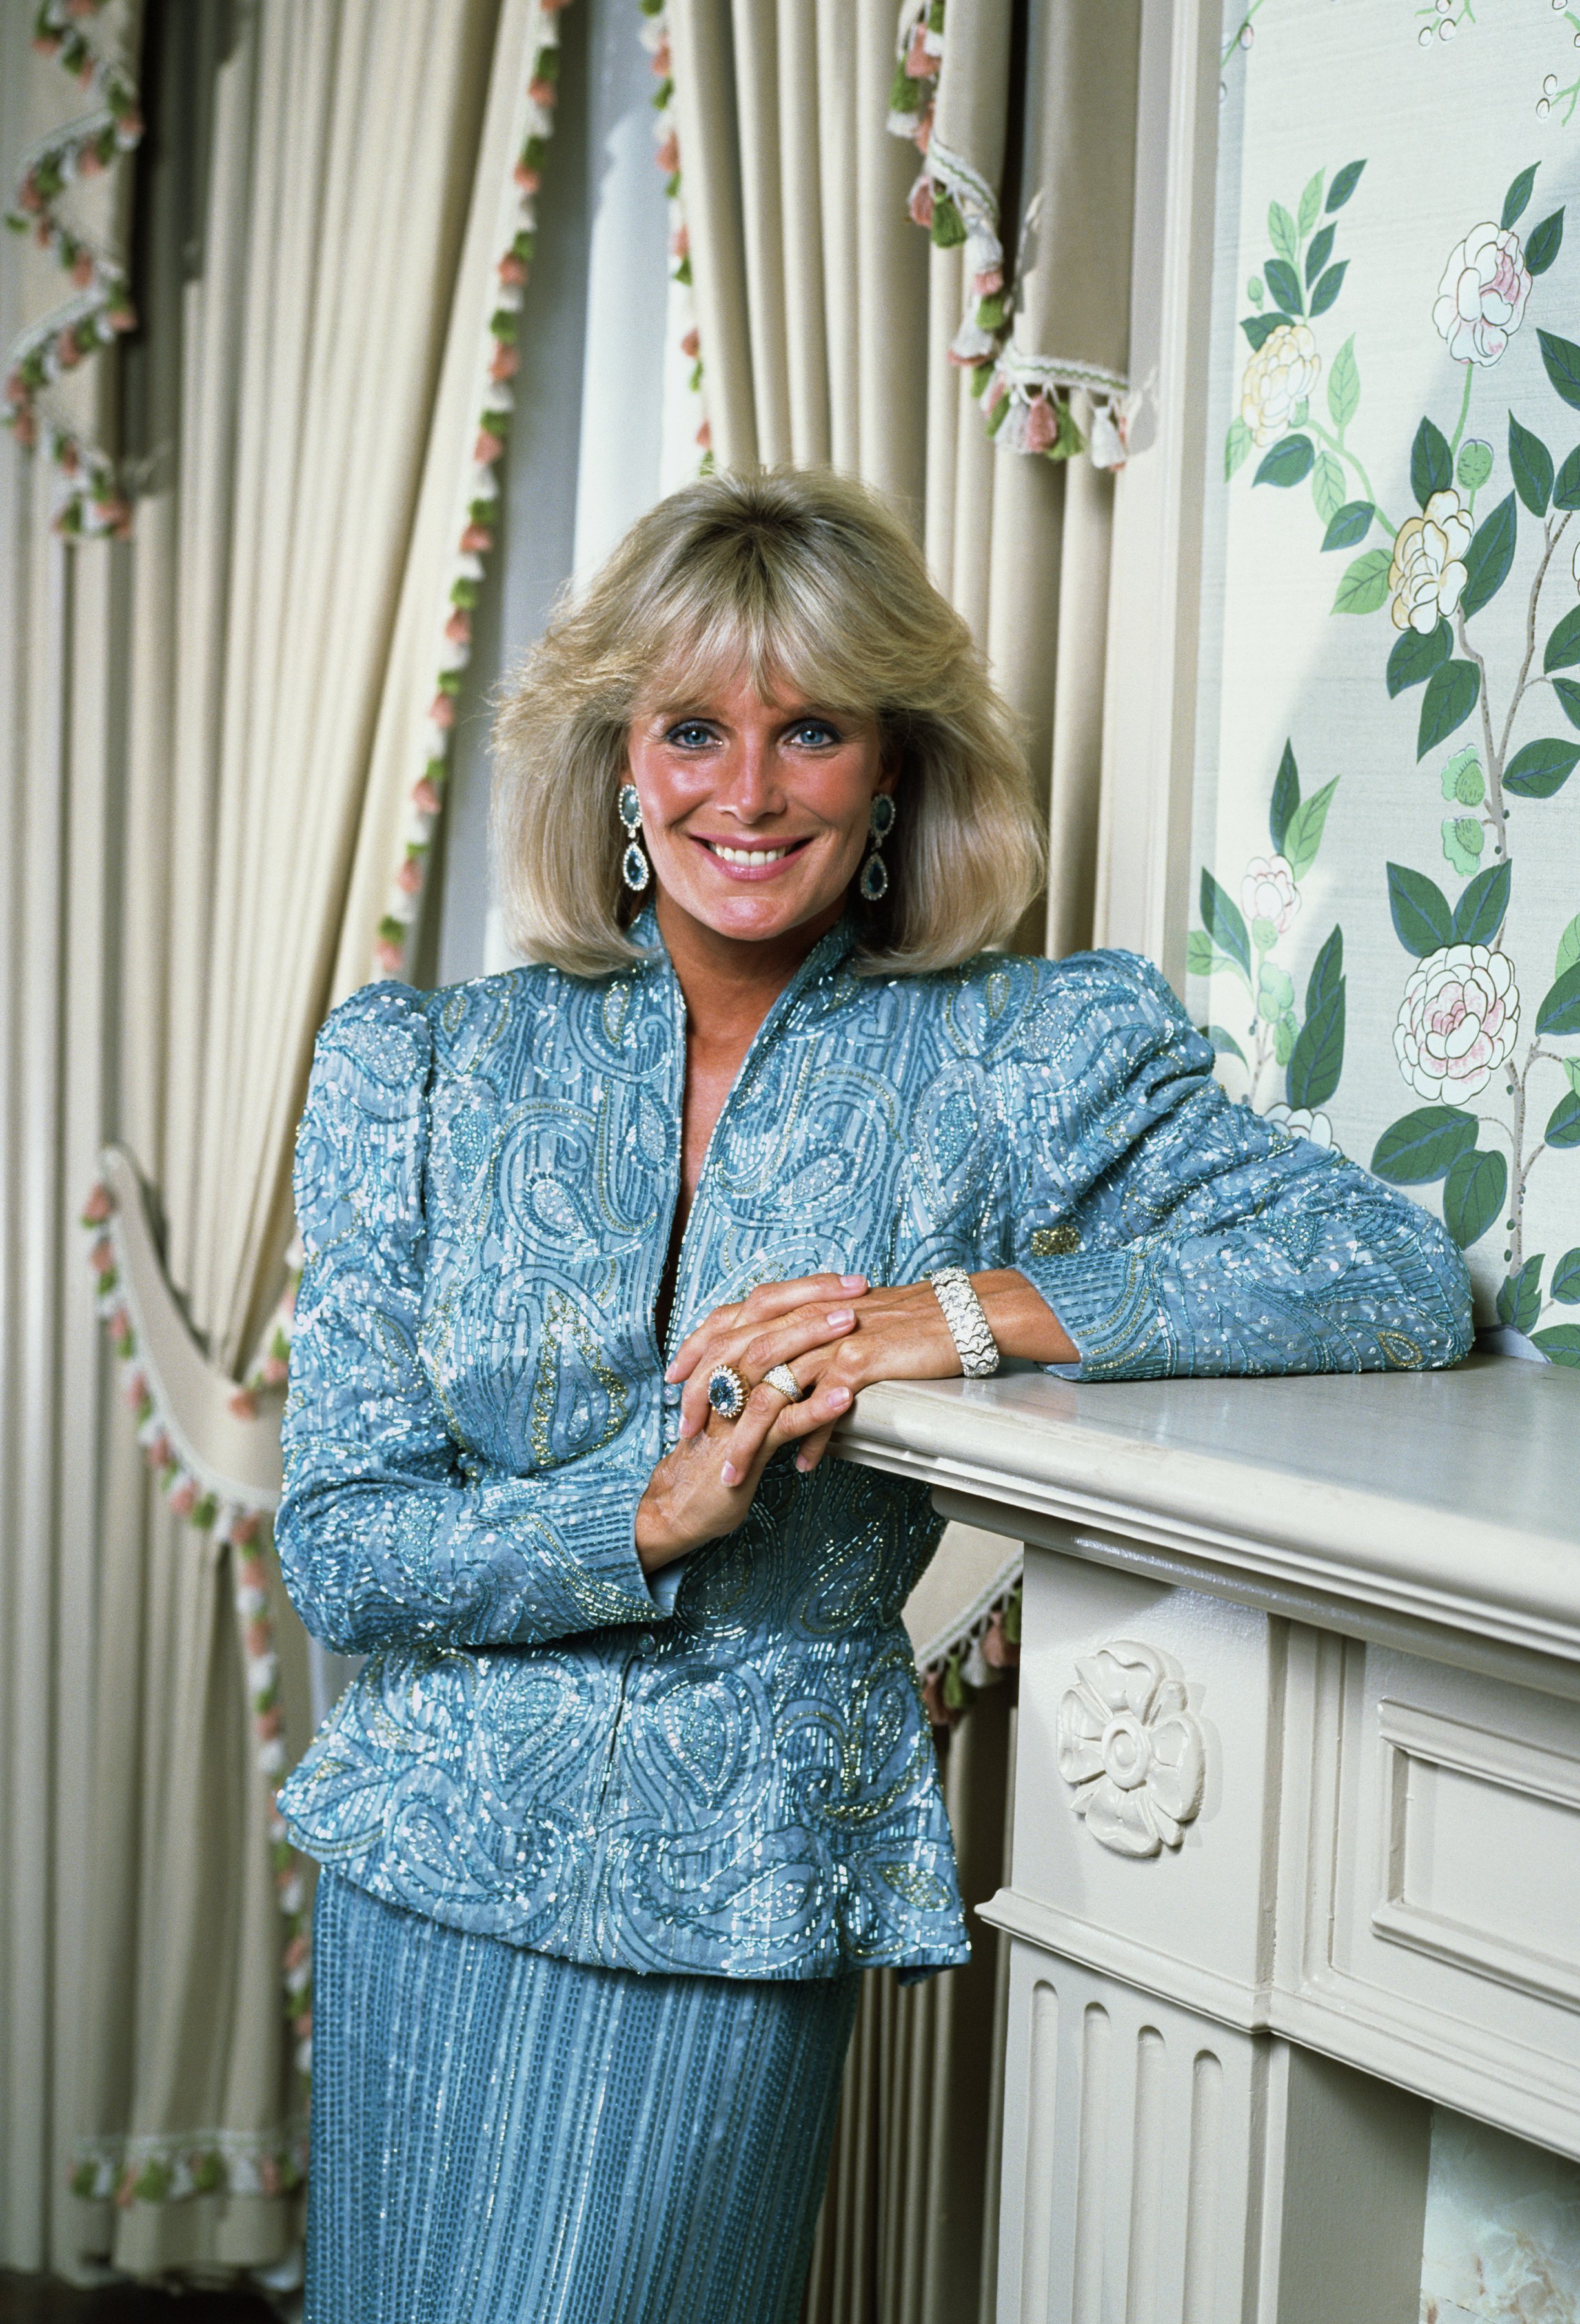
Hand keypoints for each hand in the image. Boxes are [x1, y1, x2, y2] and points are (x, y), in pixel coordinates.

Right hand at [635, 1273, 871, 1571]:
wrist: (682, 1504)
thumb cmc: (720, 1452)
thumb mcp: (743, 1403)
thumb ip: (768, 1374)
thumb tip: (814, 1347)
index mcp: (724, 1358)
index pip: (764, 1306)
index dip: (807, 1290)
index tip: (850, 1281)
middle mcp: (721, 1374)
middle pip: (765, 1323)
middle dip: (812, 1304)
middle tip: (856, 1292)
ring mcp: (728, 1408)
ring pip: (768, 1362)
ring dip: (812, 1341)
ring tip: (851, 1328)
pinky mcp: (738, 1446)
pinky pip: (780, 1422)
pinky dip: (814, 1408)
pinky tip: (844, 1399)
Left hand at [666, 1266, 1077, 1485]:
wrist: (960, 1313)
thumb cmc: (908, 1325)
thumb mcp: (847, 1329)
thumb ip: (811, 1348)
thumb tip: (787, 1383)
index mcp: (799, 1304)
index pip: (729, 1320)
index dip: (697, 1349)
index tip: (674, 1380)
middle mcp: (807, 1317)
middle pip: (735, 1357)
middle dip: (705, 1398)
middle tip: (687, 1434)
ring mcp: (831, 1340)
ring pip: (769, 1390)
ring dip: (746, 1438)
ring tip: (731, 1473)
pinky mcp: (859, 1362)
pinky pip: (821, 1408)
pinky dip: (807, 1441)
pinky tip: (801, 1467)